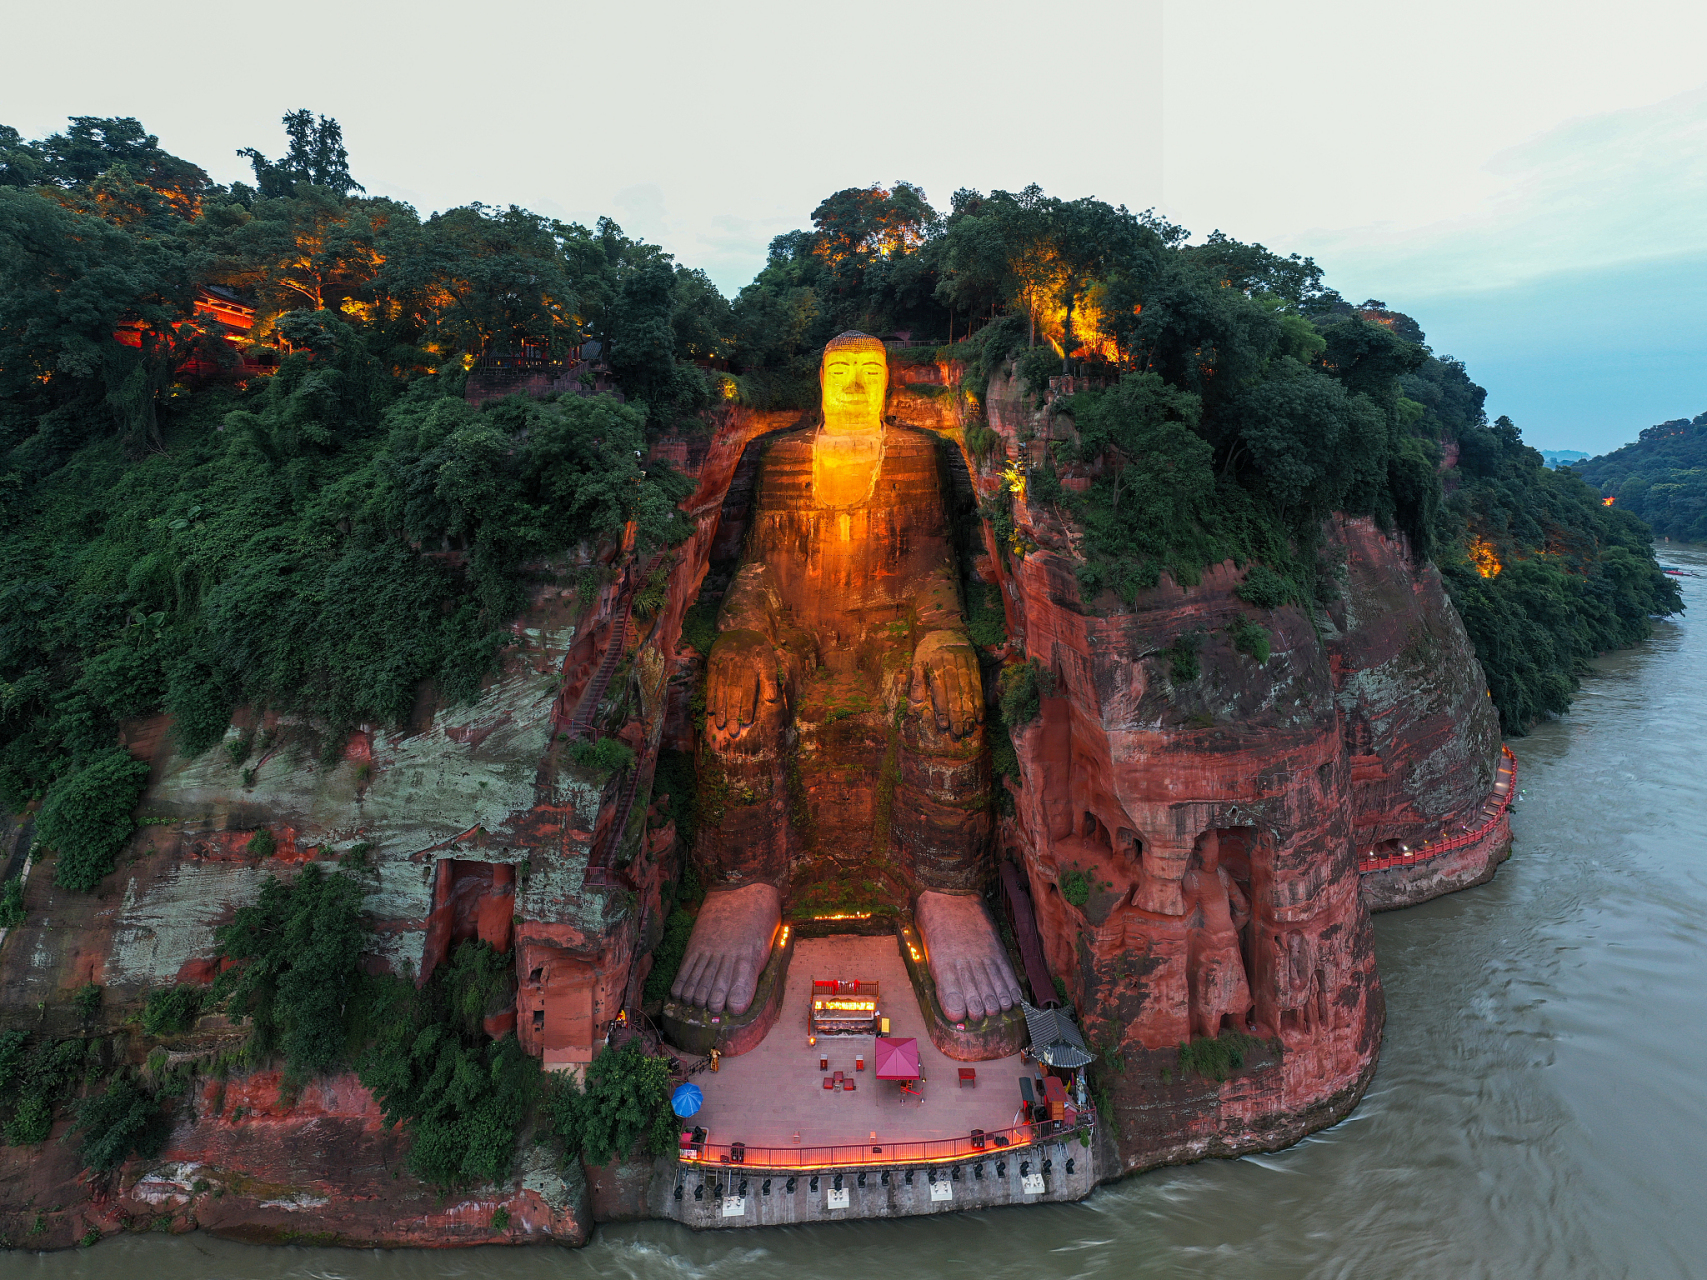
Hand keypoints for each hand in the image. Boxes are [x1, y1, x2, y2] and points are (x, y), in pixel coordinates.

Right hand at [669, 883, 780, 1015]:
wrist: (745, 884)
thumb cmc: (762, 915)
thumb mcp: (768, 943)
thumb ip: (755, 969)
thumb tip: (743, 992)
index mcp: (749, 960)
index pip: (738, 997)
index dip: (734, 1008)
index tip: (735, 1008)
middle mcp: (727, 958)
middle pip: (713, 997)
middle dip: (713, 1008)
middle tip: (715, 1007)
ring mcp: (709, 951)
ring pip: (696, 988)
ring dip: (696, 1000)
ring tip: (699, 1002)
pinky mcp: (695, 944)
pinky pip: (684, 972)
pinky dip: (681, 987)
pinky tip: (683, 993)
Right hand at [706, 629, 779, 733]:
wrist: (742, 629)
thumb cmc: (759, 652)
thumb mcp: (770, 661)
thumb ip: (771, 679)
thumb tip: (772, 699)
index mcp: (754, 664)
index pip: (749, 688)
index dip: (747, 705)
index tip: (746, 721)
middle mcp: (738, 663)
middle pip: (734, 691)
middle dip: (732, 712)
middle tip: (732, 730)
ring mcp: (724, 662)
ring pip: (721, 688)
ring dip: (720, 708)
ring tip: (720, 724)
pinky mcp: (714, 662)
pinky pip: (711, 682)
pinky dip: (710, 697)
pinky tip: (710, 710)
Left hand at [909, 631, 982, 738]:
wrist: (945, 632)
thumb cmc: (928, 653)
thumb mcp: (917, 662)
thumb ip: (916, 681)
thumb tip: (915, 701)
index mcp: (934, 662)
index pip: (939, 689)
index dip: (942, 708)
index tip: (943, 725)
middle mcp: (951, 662)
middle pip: (955, 692)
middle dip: (957, 715)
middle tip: (958, 733)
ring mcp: (964, 662)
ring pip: (968, 690)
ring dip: (970, 712)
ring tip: (969, 729)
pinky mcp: (974, 664)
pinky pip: (978, 686)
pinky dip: (979, 703)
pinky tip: (980, 717)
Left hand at [916, 890, 1023, 1022]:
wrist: (949, 894)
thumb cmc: (933, 925)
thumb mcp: (929, 952)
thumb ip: (941, 979)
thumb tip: (953, 1004)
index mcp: (943, 965)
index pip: (953, 999)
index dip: (958, 1012)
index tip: (959, 1016)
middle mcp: (965, 963)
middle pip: (977, 998)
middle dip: (979, 1011)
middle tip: (978, 1013)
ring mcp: (983, 955)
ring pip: (994, 989)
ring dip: (996, 1004)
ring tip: (995, 1009)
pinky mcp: (996, 948)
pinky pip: (1007, 973)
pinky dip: (1010, 989)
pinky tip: (1011, 1000)